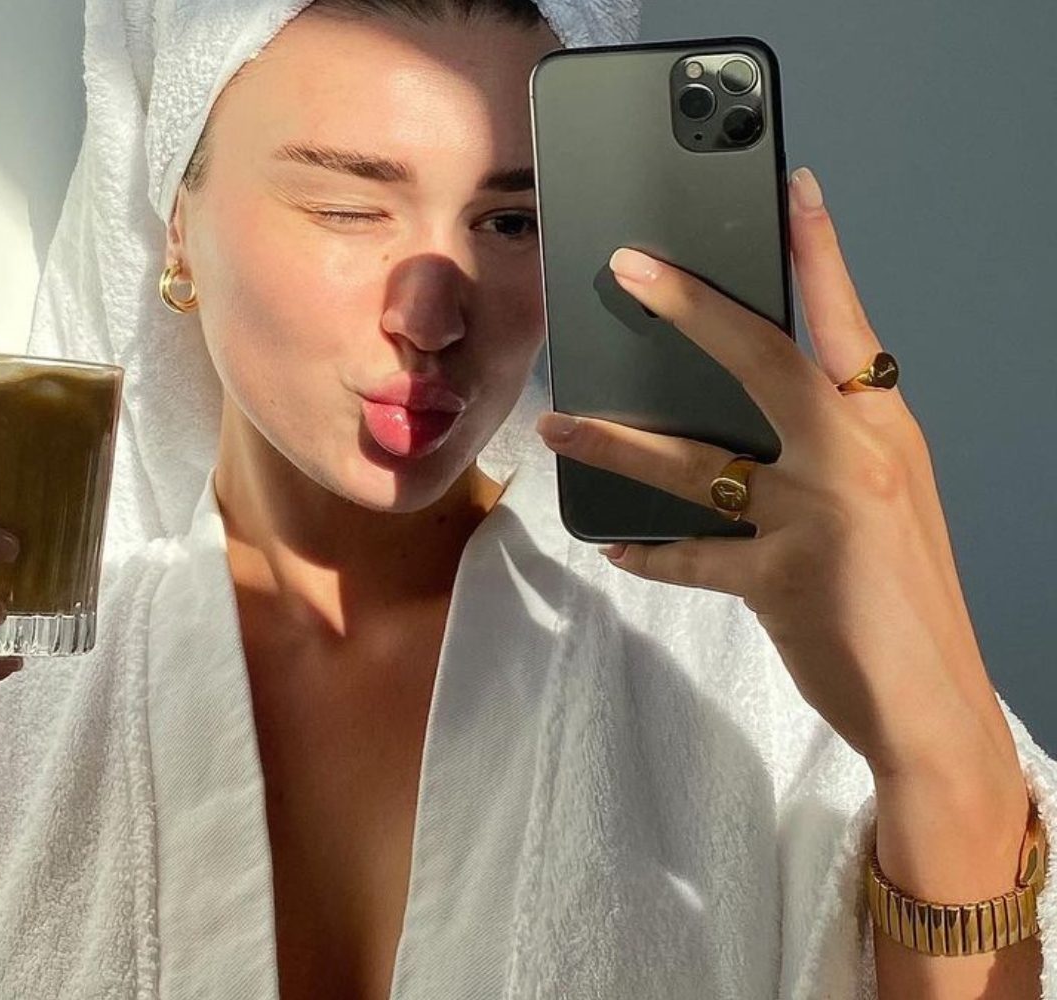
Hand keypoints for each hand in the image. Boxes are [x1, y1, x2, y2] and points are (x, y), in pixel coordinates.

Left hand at [533, 166, 1016, 784]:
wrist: (930, 702)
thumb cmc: (902, 594)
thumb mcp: (880, 497)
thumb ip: (822, 446)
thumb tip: (740, 412)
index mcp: (883, 428)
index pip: (846, 323)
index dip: (820, 253)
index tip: (792, 188)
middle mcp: (855, 457)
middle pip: (762, 359)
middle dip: (691, 308)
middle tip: (626, 268)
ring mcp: (817, 516)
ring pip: (693, 461)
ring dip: (614, 442)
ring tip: (556, 424)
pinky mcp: (779, 578)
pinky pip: (690, 557)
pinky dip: (649, 552)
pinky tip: (613, 547)